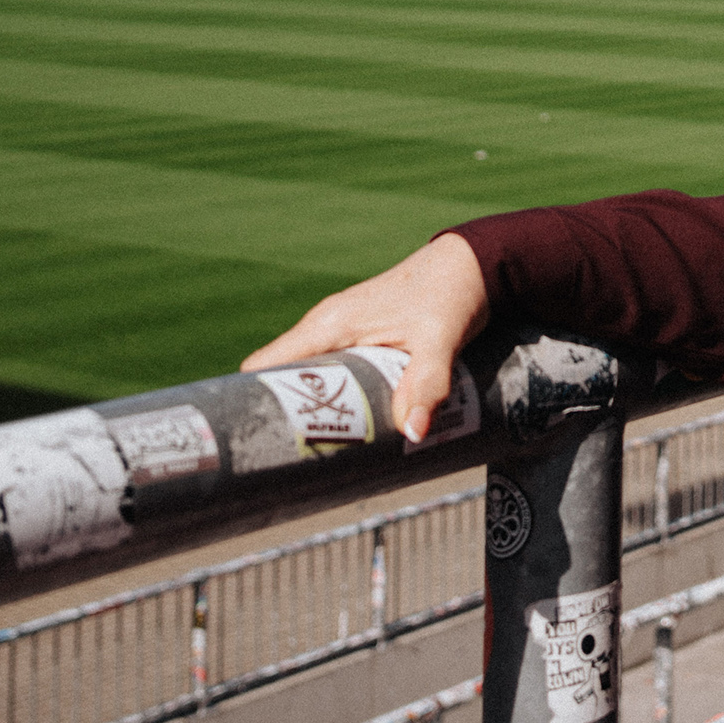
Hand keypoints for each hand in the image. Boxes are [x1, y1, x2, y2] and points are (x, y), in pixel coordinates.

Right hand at [244, 233, 490, 443]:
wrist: (471, 263)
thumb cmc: (450, 294)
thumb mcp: (440, 341)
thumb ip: (426, 385)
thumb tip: (412, 433)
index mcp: (329, 324)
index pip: (264, 366)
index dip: (252, 403)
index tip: (259, 442)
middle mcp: (326, 325)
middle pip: (281, 378)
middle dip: (285, 417)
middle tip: (299, 459)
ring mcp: (341, 330)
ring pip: (308, 376)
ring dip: (314, 410)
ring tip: (323, 453)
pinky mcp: (359, 335)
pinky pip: (331, 371)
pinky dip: (335, 397)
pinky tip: (352, 426)